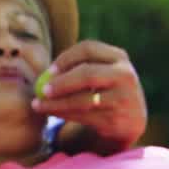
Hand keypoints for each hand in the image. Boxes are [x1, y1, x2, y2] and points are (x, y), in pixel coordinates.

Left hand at [32, 40, 147, 148]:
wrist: (131, 119)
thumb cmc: (104, 90)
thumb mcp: (99, 73)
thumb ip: (77, 68)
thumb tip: (43, 75)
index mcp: (118, 57)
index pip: (88, 48)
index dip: (65, 58)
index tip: (49, 71)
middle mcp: (124, 75)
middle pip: (87, 74)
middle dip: (61, 82)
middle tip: (42, 90)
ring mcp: (123, 98)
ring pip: (83, 100)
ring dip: (56, 103)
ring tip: (37, 105)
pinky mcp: (117, 119)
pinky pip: (84, 116)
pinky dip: (63, 114)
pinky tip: (51, 113)